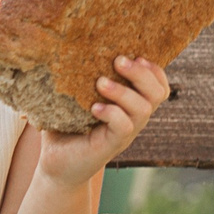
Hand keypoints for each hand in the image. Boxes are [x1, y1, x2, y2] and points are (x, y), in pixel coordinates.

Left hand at [35, 55, 170, 188]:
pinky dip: (112, 113)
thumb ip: (76, 78)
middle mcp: (133, 119)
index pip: (158, 86)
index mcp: (130, 105)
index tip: (137, 55)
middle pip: (157, 94)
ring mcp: (124, 133)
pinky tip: (94, 108)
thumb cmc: (64, 129)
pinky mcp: (111, 146)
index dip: (154, 70)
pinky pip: (124, 127)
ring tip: (100, 82)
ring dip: (124, 92)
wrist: (56, 166)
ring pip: (143, 109)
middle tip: (118, 61)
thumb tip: (61, 47)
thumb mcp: (72, 100)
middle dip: (141, 74)